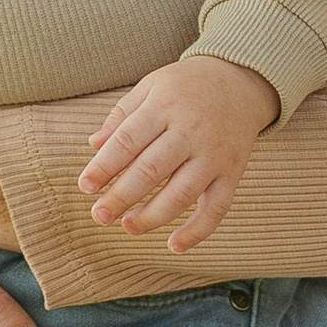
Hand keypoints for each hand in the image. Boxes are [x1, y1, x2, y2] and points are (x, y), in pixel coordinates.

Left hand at [78, 55, 277, 251]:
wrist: (241, 80)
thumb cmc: (185, 86)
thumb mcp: (151, 86)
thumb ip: (122, 115)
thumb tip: (93, 145)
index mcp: (165, 106)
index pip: (128, 140)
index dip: (104, 166)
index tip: (85, 186)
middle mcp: (191, 130)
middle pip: (151, 170)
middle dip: (122, 196)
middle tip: (99, 215)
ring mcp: (214, 154)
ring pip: (182, 193)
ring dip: (152, 216)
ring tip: (128, 227)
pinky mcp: (232, 172)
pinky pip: (217, 207)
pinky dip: (197, 230)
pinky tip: (174, 245)